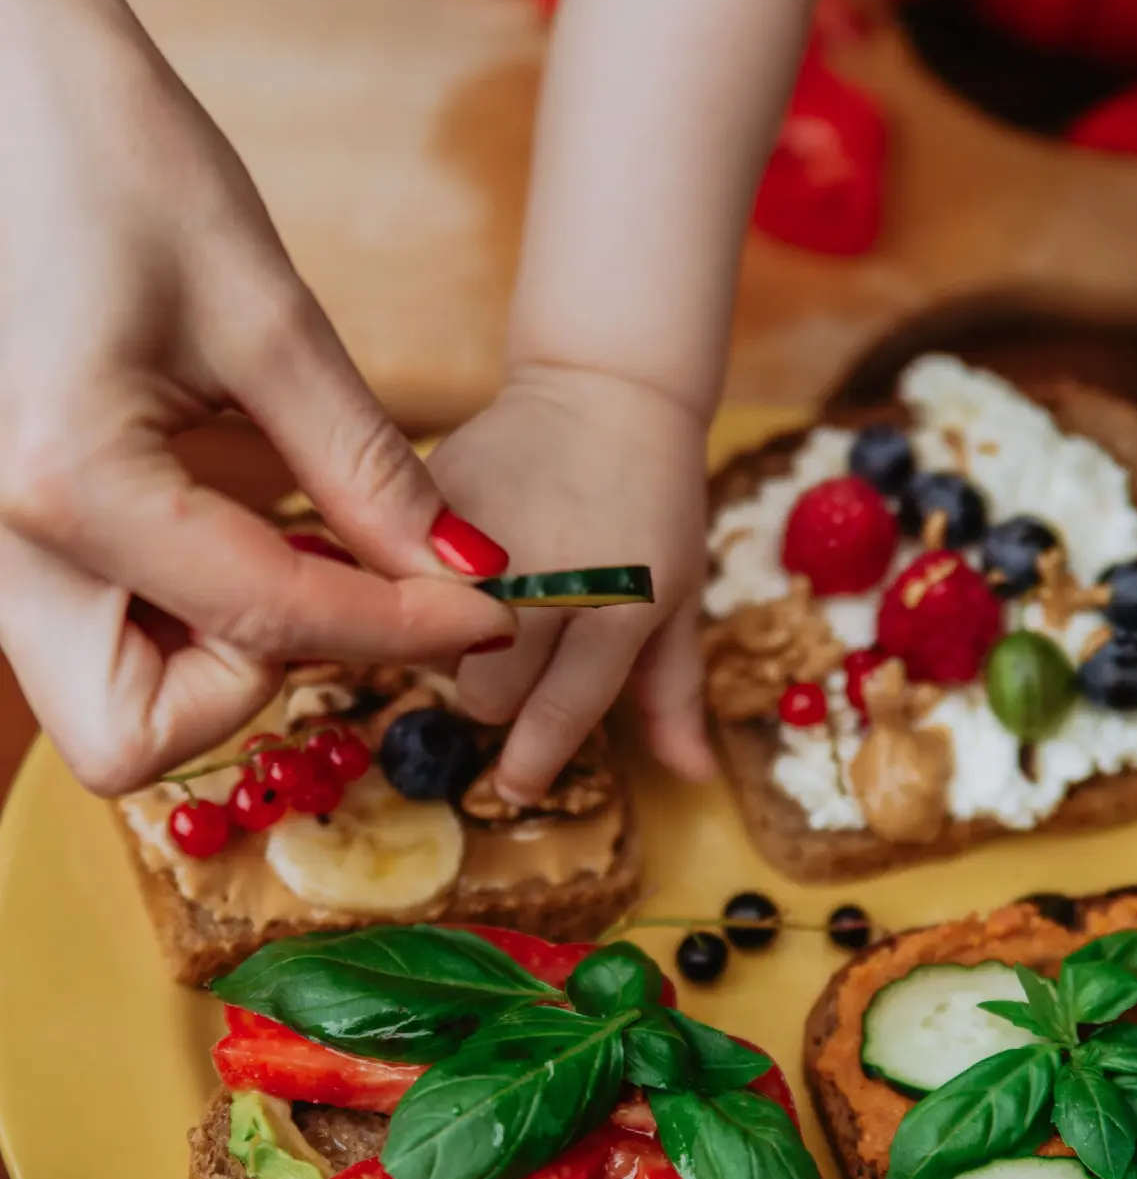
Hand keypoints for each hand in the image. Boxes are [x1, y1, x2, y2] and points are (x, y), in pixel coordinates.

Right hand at [0, 0, 510, 794]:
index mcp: (64, 486)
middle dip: (253, 683)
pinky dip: (177, 610)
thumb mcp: (263, 315)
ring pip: (107, 702)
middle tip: (331, 581)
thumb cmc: (113, 157)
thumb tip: (463, 573)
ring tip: (279, 528)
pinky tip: (229, 514)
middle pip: (137, 737)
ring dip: (214, 653)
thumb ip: (365, 469)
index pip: (271, 625)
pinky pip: (94, 633)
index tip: (490, 607)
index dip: (403, 628)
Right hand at [429, 364, 716, 803]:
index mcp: (618, 608)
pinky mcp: (435, 493)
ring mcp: (483, 532)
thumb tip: (693, 776)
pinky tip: (447, 562)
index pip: (558, 715)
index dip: (532, 763)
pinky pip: (401, 570)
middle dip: (494, 690)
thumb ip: (673, 693)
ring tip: (484, 602)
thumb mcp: (678, 598)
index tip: (516, 787)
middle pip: (484, 694)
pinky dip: (416, 579)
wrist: (608, 391)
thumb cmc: (655, 507)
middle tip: (512, 653)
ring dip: (452, 639)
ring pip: (433, 640)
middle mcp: (548, 576)